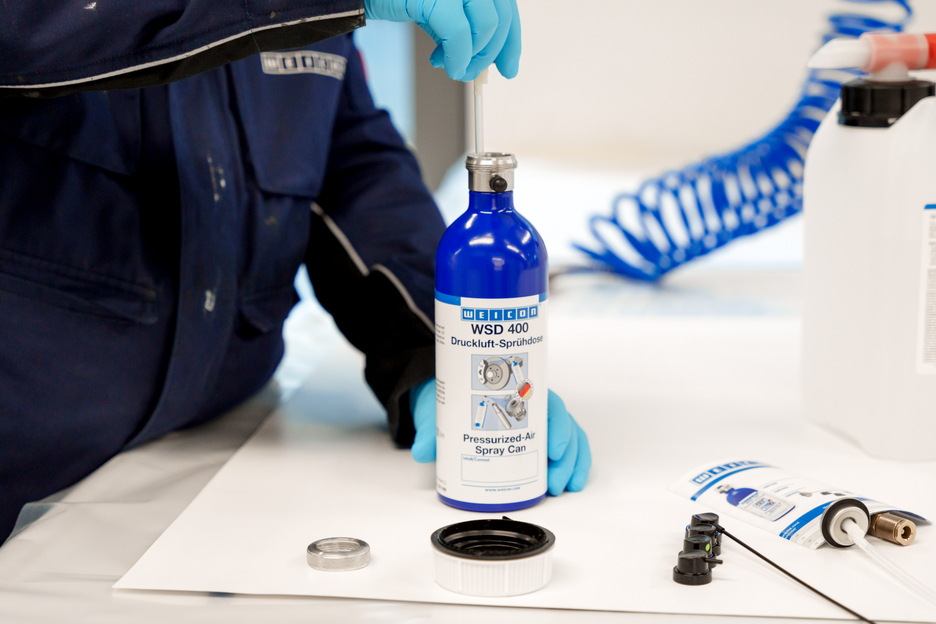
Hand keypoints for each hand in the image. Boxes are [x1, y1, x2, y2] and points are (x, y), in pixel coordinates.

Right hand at [364, 0, 520, 80]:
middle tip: (475, 73)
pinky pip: (458, 35)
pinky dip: (456, 58)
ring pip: (486, 26)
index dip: (511, 40)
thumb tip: (485, 59)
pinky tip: (446, 66)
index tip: (509, 67)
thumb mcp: (441, 9)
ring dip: (474, 58)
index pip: (507, 6)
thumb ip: (467, 28)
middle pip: (501, 16)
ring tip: (457, 69)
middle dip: (492, 53)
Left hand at [410, 379, 591, 494]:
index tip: (553, 450)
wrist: (447, 399)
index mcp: (517, 391)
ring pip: (569, 440)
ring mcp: (539, 423)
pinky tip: (570, 484)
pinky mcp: (538, 439)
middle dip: (565, 457)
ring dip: (570, 465)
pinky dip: (572, 466)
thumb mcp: (442, 413)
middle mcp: (534, 405)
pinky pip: (565, 449)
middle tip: (553, 482)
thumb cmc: (452, 401)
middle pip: (563, 426)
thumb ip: (432, 432)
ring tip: (561, 488)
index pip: (549, 405)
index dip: (557, 428)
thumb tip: (422, 451)